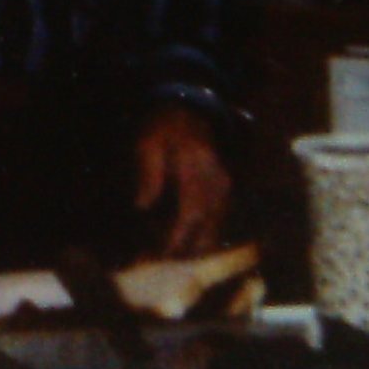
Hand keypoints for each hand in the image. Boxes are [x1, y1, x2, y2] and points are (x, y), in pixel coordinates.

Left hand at [131, 105, 231, 258]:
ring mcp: (225, 185)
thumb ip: (148, 173)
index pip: (189, 214)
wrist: (191, 106)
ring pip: (216, 226)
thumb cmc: (164, 125)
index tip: (160, 254)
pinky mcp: (226, 186)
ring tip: (171, 256)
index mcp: (196, 170)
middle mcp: (216, 181)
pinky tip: (188, 241)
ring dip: (196, 245)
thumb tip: (143, 205)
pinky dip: (205, 232)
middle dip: (185, 250)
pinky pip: (219, 218)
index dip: (176, 238)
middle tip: (161, 262)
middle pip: (206, 227)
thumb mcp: (148, 142)